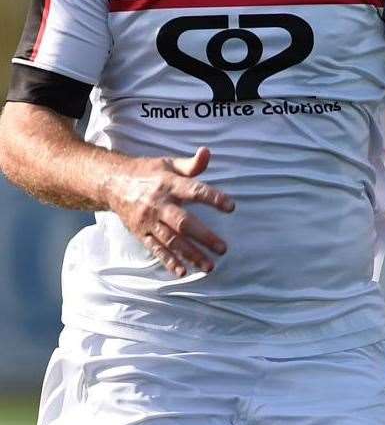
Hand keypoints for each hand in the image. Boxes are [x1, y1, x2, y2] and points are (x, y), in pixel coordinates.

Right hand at [103, 146, 233, 276]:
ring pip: (171, 240)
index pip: (194, 191)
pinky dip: (168, 261)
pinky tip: (182, 272)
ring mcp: (148, 221)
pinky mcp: (140, 232)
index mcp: (168, 184)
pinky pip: (155, 249)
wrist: (112, 183)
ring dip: (190, 254)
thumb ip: (191, 164)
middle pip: (183, 222)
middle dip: (204, 237)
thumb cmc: (148, 172)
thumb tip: (207, 152)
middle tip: (223, 249)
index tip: (231, 207)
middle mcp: (159, 204)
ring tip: (209, 266)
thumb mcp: (168, 163)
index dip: (213, 198)